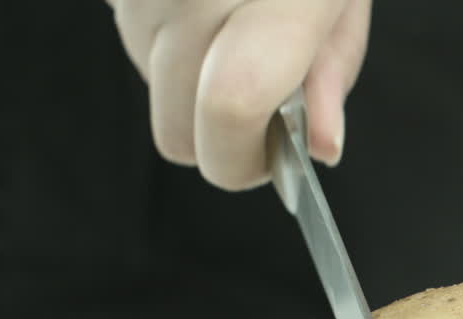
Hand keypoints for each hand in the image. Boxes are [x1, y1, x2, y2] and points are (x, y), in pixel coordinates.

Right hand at [106, 0, 370, 188]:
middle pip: (177, 130)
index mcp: (275, 2)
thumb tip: (321, 148)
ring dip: (189, 77)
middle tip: (259, 92)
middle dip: (218, 135)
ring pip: (149, 84)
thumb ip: (331, 75)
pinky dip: (166, 34)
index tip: (271, 159)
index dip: (244, 159)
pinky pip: (131, 35)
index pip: (232, 111)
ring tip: (232, 20)